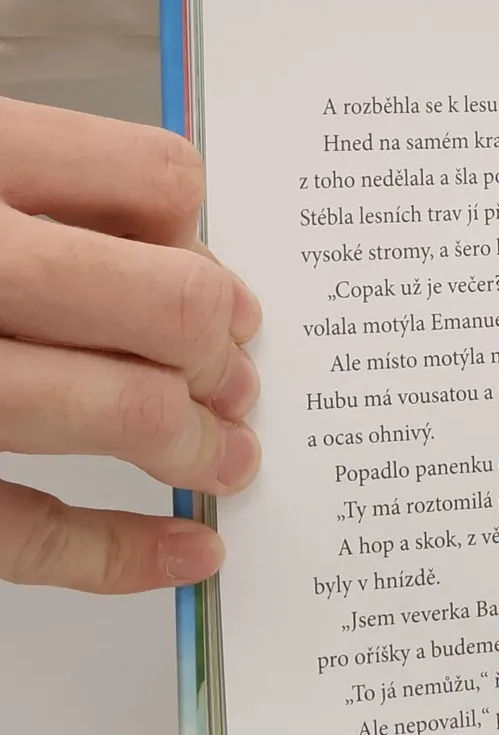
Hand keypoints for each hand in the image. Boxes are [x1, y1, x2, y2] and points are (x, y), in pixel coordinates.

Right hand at [0, 97, 259, 593]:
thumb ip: (29, 184)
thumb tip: (178, 247)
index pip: (152, 181)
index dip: (206, 239)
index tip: (224, 283)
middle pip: (162, 302)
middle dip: (222, 349)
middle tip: (238, 375)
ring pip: (113, 410)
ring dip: (199, 441)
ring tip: (229, 453)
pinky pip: (25, 532)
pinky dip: (124, 553)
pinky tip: (188, 550)